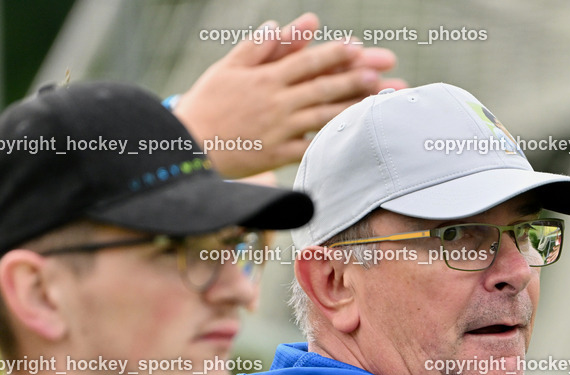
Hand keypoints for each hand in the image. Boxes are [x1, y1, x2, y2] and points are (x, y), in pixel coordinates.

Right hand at [175, 12, 404, 178]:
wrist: (185, 146)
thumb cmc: (207, 103)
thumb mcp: (227, 68)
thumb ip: (259, 47)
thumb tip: (283, 24)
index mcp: (266, 78)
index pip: (307, 62)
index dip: (334, 54)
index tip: (358, 48)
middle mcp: (276, 103)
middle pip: (322, 88)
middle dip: (356, 80)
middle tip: (384, 75)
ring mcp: (279, 130)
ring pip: (323, 116)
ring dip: (353, 108)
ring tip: (379, 103)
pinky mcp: (277, 155)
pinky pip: (310, 148)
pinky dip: (332, 143)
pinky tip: (355, 138)